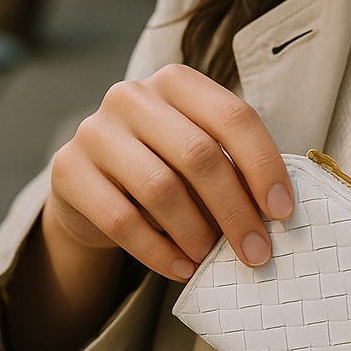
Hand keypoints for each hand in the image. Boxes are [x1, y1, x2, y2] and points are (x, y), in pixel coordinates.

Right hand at [46, 63, 294, 280]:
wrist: (91, 190)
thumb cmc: (163, 170)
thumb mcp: (199, 158)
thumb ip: (232, 169)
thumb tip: (275, 214)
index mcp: (177, 82)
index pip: (234, 117)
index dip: (264, 166)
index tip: (283, 212)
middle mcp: (132, 96)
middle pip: (199, 154)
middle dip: (235, 210)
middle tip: (257, 251)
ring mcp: (95, 130)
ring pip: (160, 188)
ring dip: (196, 233)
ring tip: (212, 259)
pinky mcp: (67, 170)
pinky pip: (121, 220)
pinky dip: (158, 252)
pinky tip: (181, 268)